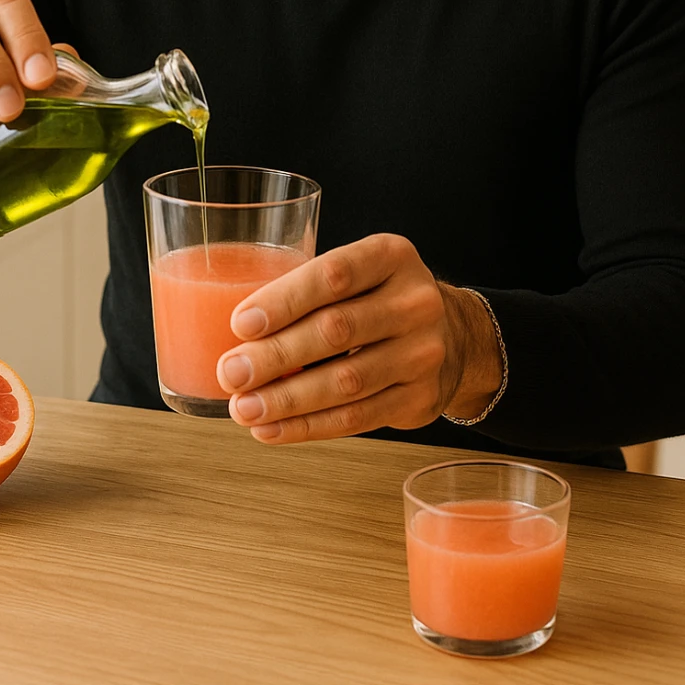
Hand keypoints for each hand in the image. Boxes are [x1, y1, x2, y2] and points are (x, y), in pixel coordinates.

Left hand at [215, 233, 503, 443]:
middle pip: (336, 331)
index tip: (240, 324)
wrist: (454, 335)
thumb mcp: (360, 273)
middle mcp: (415, 301)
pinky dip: (308, 426)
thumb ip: (310, 291)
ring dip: (287, 399)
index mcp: (391, 256)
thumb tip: (237, 334)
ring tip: (243, 409)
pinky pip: (356, 419)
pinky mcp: (420, 399)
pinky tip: (272, 429)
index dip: (284, 300)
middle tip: (231, 372)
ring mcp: (423, 353)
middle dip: (276, 356)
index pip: (334, 275)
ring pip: (346, 382)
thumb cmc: (380, 298)